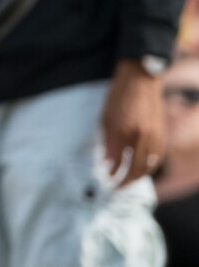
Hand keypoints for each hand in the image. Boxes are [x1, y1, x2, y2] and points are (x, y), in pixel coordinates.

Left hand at [102, 60, 165, 184]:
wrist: (140, 79)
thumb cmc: (118, 95)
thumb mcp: (105, 115)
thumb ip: (107, 140)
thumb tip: (106, 161)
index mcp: (123, 131)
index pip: (118, 160)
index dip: (112, 172)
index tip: (107, 177)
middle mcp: (141, 136)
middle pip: (135, 168)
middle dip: (125, 181)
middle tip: (116, 188)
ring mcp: (154, 136)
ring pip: (149, 165)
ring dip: (139, 178)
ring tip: (129, 182)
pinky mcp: (162, 134)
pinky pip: (158, 157)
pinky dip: (150, 167)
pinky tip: (143, 170)